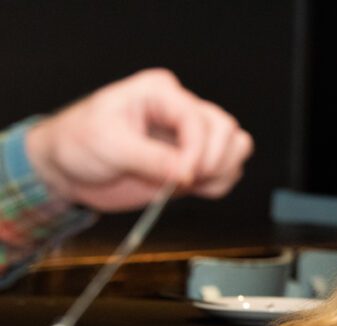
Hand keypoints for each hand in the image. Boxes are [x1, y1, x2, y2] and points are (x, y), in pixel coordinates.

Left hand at [25, 68, 253, 210]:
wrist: (68, 169)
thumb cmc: (79, 143)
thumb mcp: (108, 145)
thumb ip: (150, 158)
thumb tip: (185, 173)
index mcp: (160, 93)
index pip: (197, 118)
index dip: (196, 150)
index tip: (182, 177)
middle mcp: (180, 110)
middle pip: (226, 129)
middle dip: (214, 158)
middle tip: (188, 180)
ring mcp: (189, 137)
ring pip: (235, 147)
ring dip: (222, 170)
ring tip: (192, 184)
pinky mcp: (193, 162)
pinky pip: (227, 171)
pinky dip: (219, 184)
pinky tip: (192, 189)